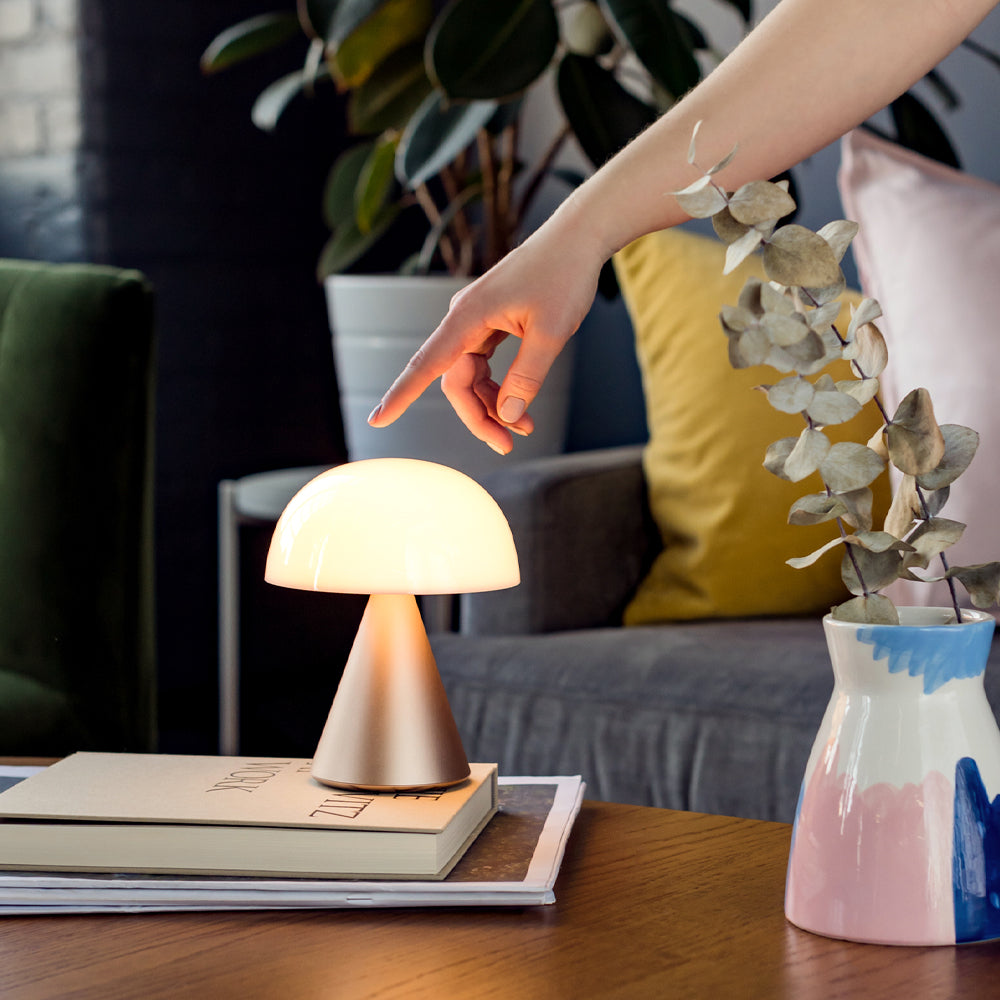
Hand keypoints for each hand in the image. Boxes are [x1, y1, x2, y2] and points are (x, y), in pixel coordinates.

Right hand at [368, 224, 602, 454]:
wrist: (577, 238)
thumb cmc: (564, 276)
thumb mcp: (551, 333)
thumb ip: (527, 377)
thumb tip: (507, 415)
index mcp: (468, 317)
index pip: (426, 365)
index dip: (401, 395)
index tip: (377, 420)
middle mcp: (465, 319)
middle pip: (455, 382)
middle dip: (478, 417)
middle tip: (508, 443)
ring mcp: (477, 321)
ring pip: (470, 377)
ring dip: (492, 407)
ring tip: (523, 429)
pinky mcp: (492, 322)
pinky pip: (484, 365)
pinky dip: (500, 388)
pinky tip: (518, 406)